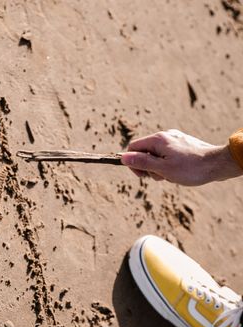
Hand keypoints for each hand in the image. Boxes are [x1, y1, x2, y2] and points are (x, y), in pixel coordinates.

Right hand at [120, 129, 241, 185]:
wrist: (218, 164)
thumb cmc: (190, 168)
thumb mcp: (162, 169)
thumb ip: (141, 162)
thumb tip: (123, 158)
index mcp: (158, 139)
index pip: (133, 147)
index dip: (133, 162)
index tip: (142, 174)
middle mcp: (165, 135)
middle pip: (144, 151)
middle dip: (148, 166)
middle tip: (160, 176)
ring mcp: (175, 139)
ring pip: (156, 154)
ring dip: (158, 167)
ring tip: (171, 175)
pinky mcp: (183, 144)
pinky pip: (167, 154)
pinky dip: (168, 164)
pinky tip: (178, 171)